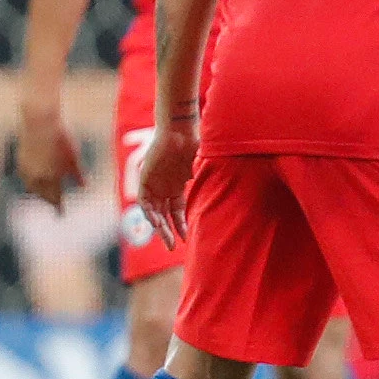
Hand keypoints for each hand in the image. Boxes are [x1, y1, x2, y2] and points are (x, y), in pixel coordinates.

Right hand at [16, 105, 86, 210]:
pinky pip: (25, 177)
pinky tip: (35, 181)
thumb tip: (84, 187)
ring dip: (39, 192)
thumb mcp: (73, 156)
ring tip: (46, 195)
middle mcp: (35, 176)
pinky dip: (32, 182)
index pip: (54, 197)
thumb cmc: (61, 138)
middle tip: (55, 205)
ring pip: (31, 187)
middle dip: (49, 200)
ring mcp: (25, 169)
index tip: (61, 213)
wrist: (39, 121)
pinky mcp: (20, 160)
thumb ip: (77, 174)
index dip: (58, 206)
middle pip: (42, 194)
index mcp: (50, 177)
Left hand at [136, 122, 200, 244]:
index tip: (186, 238)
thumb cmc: (194, 144)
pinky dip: (150, 214)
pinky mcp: (145, 180)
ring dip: (160, 227)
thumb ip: (210, 177)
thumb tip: (234, 183)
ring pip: (154, 212)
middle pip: (165, 215)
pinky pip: (145, 202)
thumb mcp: (204, 166)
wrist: (178, 131)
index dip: (181, 224)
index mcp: (178, 185)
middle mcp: (165, 187)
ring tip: (166, 241)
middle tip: (172, 248)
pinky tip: (157, 224)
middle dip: (169, 231)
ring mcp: (154, 184)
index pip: (177, 210)